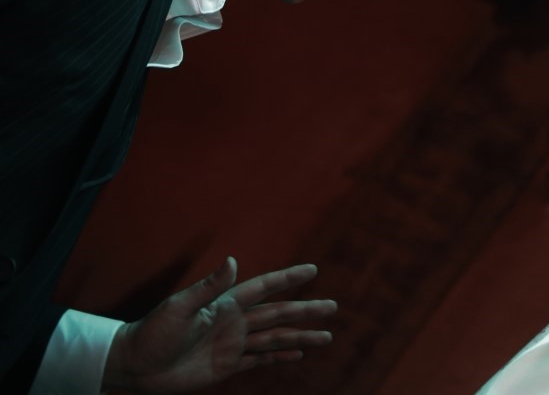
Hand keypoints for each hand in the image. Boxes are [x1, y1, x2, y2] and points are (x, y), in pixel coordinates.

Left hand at [102, 257, 335, 392]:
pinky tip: (299, 352)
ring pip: (276, 338)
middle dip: (306, 310)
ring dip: (301, 336)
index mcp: (226, 304)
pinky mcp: (228, 366)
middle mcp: (235, 322)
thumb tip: (232, 261)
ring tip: (327, 335)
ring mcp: (234, 344)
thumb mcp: (179, 308)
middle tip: (333, 306)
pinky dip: (281, 356)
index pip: (264, 288)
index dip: (288, 278)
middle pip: (278, 314)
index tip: (312, 269)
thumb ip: (208, 287)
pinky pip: (261, 359)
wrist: (136, 366)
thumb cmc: (153, 333)